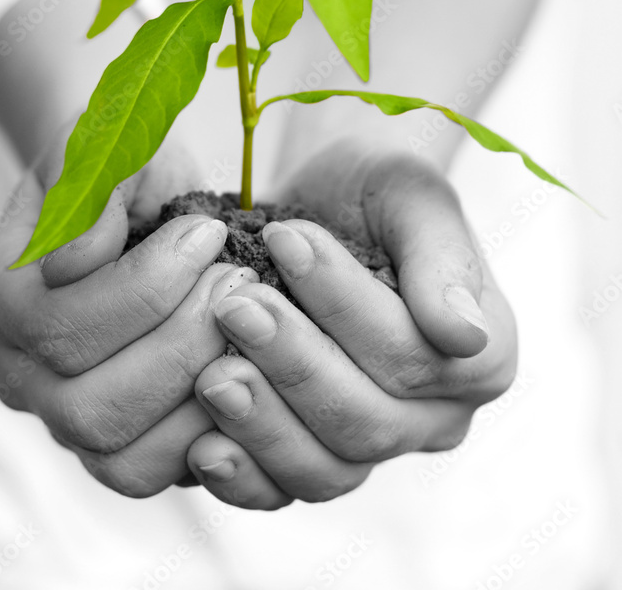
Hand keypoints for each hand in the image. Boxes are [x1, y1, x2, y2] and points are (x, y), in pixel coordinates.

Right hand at [0, 122, 254, 496]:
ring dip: (199, 390)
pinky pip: (154, 473)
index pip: (64, 323)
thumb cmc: (121, 165)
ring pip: (120, 455)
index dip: (149, 283)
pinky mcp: (113, 443)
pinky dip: (208, 438)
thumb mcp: (106, 147)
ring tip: (247, 321)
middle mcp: (17, 370)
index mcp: (0, 295)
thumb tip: (77, 265)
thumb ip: (91, 191)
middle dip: (182, 341)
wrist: (137, 193)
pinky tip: (247, 371)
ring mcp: (61, 417)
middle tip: (239, 280)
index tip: (208, 231)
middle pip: (90, 403)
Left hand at [185, 148, 516, 509]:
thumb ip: (442, 258)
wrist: (323, 206)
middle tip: (234, 305)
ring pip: (327, 470)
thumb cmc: (373, 191)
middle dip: (294, 363)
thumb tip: (464, 334)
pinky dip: (245, 477)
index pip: (412, 353)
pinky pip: (285, 490)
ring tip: (211, 373)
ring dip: (263, 424)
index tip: (284, 240)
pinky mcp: (316, 454)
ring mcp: (376, 445)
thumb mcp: (413, 194)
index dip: (343, 304)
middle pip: (367, 420)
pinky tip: (202, 447)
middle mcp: (436, 416)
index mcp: (480, 357)